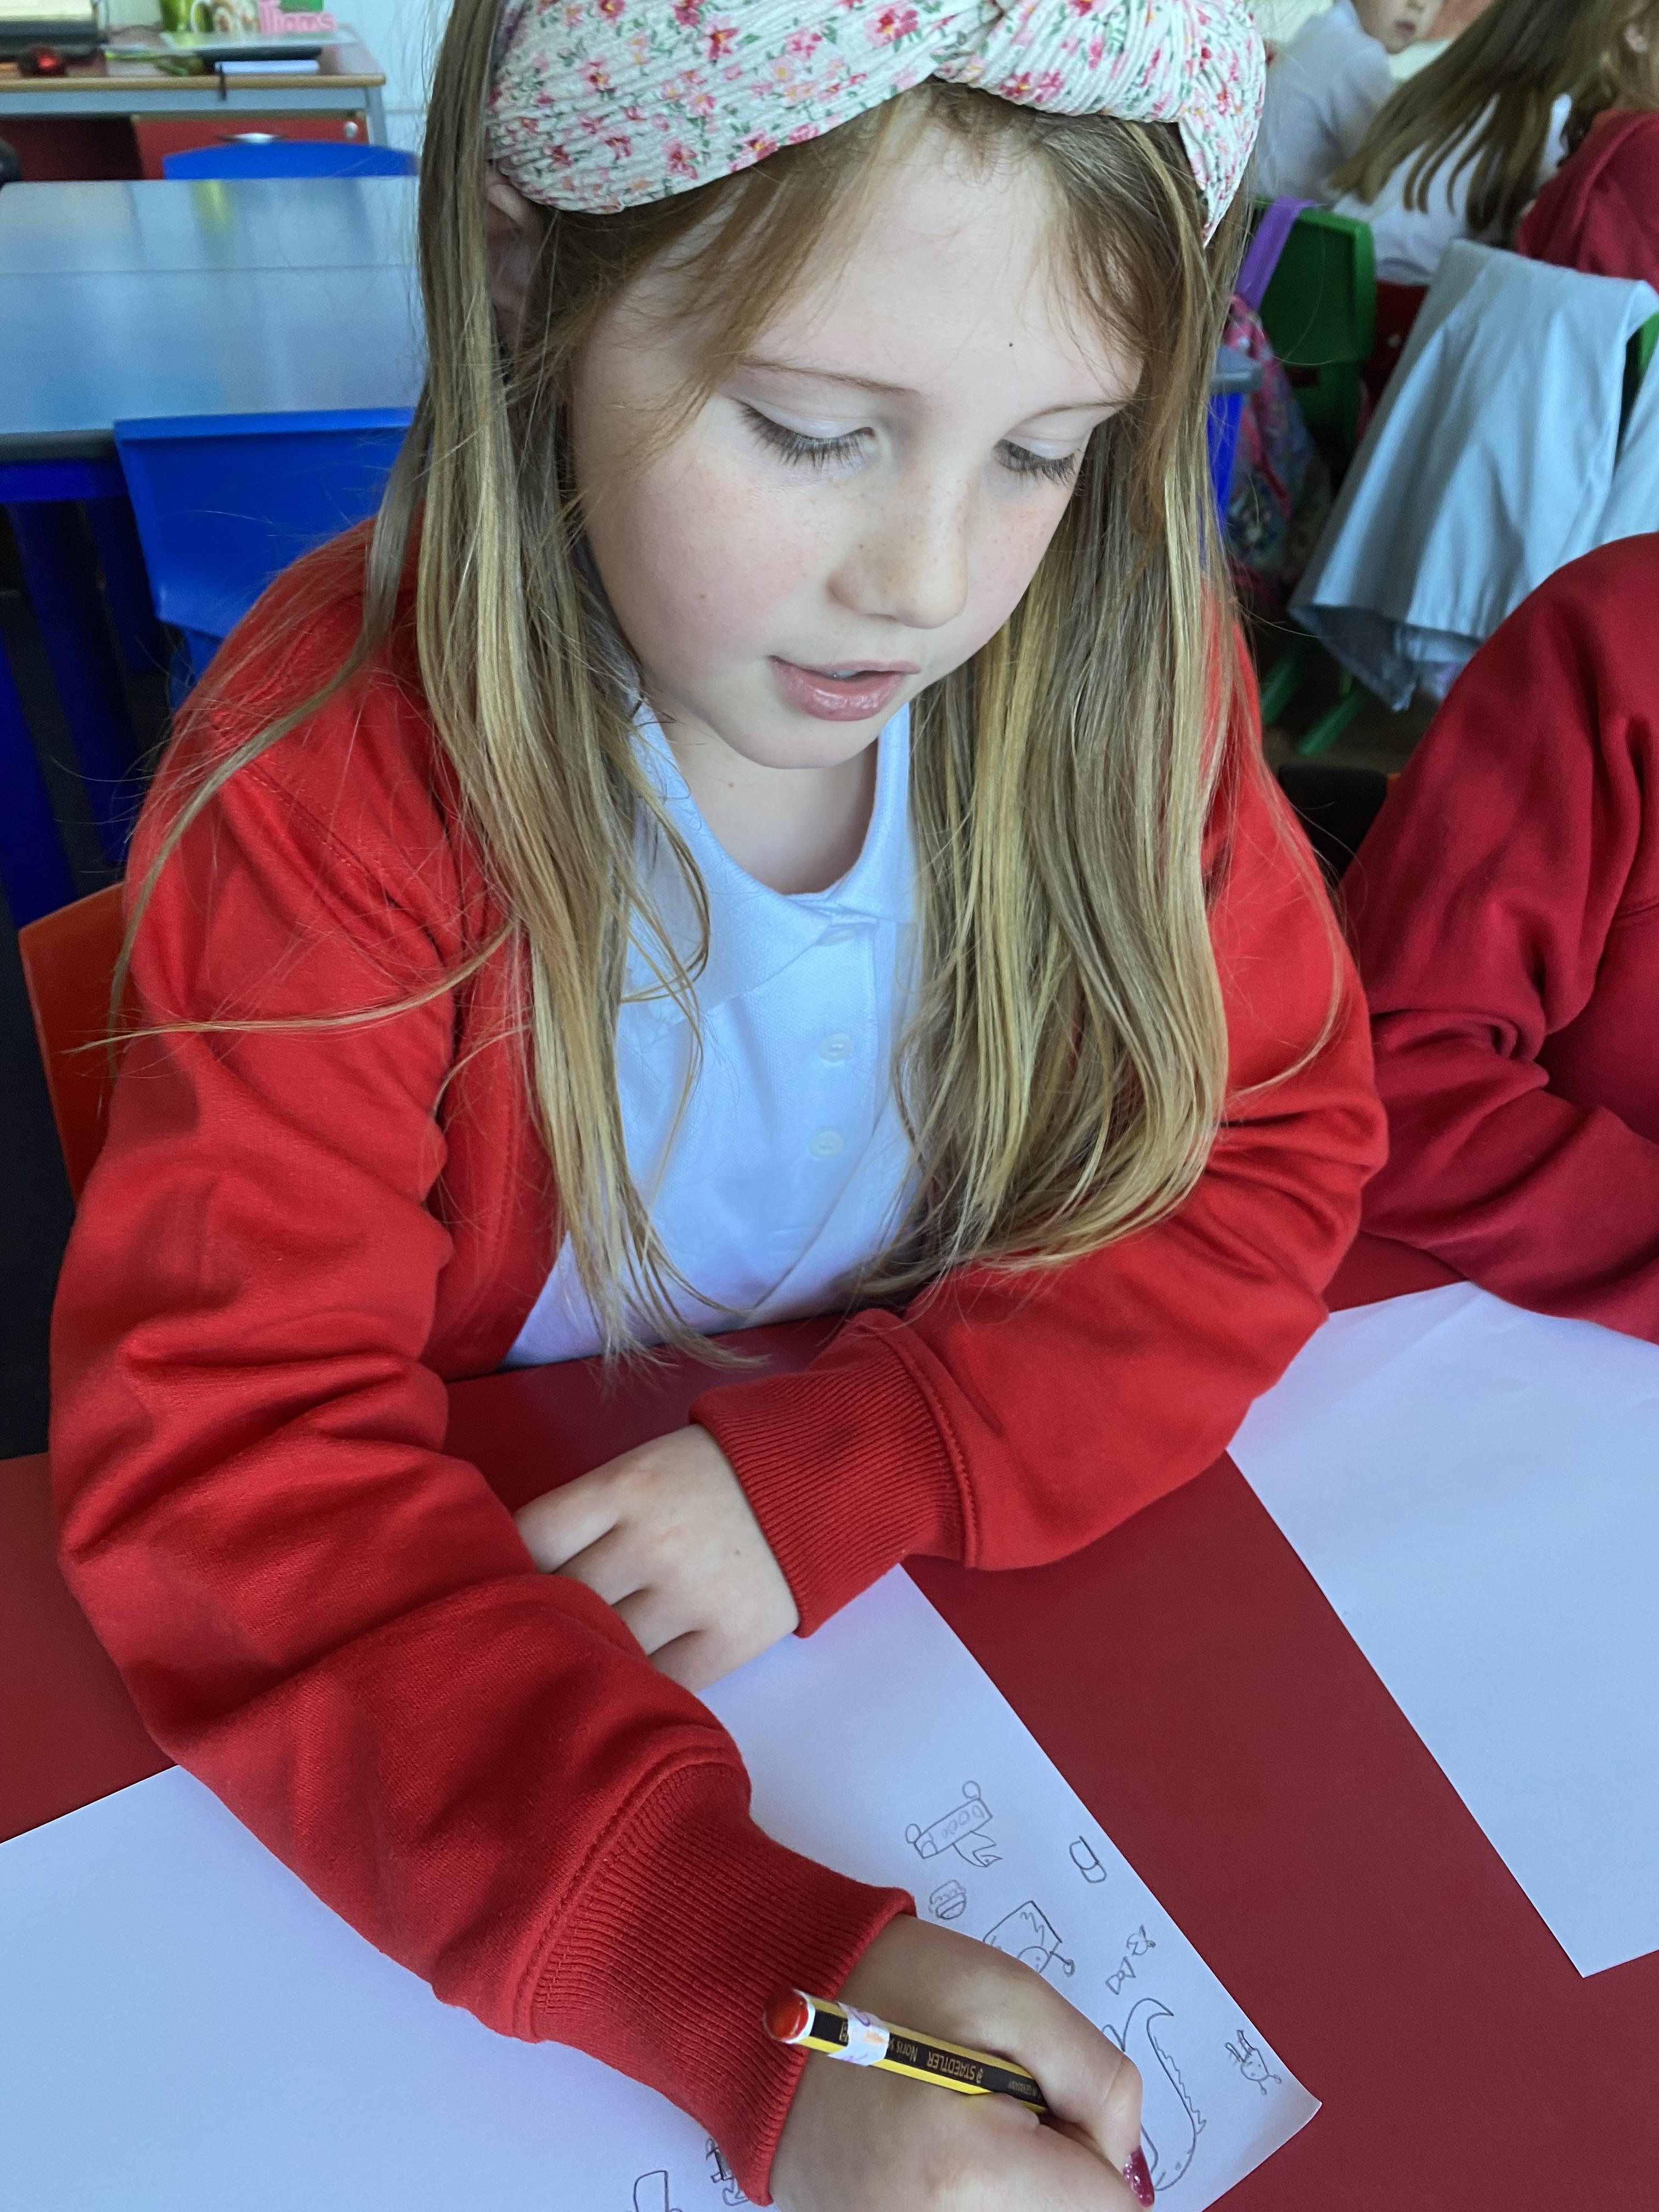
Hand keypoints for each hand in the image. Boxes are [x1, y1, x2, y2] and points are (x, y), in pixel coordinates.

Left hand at [514, 1426, 797, 1690]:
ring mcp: (691, 1594)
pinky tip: (630, 1681)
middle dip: (541, 1618)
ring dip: (588, 1658)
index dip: (506, 1566)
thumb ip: (589, 1515)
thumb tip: (519, 1574)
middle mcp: (650, 1541)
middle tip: (530, 1635)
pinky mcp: (729, 1639)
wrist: (823, 1481)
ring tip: (579, 1663)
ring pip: (605, 1647)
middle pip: (561, 1599)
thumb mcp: (646, 1469)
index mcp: (624, 1487)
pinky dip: (638, 1686)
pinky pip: (659, 1682)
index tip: (503, 1583)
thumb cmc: (715, 1476)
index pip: (530, 1536)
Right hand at [771, 1917, 1145, 2211]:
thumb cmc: (884, 1986)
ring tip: (965, 2120)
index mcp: (969, 2175)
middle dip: (1060, 2168)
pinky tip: (937, 2150)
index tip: (1042, 2091)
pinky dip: (977, 2193)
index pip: (1109, 2207)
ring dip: (1021, 2185)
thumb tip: (1121, 2156)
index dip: (1095, 2142)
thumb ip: (1093, 2076)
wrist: (764, 2004)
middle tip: (1003, 2099)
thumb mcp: (1009, 1994)